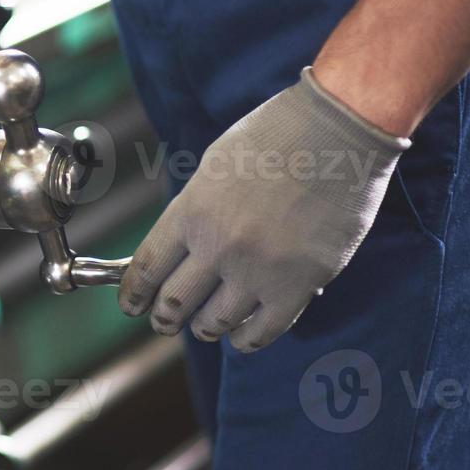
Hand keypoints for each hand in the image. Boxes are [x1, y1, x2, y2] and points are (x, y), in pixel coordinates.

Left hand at [118, 69, 408, 351]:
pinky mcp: (298, 285)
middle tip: (164, 323)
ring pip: (215, 322)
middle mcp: (217, 246)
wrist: (338, 131)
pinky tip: (241, 336)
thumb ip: (195, 209)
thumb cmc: (277, 136)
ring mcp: (257, 269)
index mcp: (191, 211)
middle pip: (175, 302)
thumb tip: (181, 247)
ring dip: (205, 329)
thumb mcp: (215, 166)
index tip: (131, 306)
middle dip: (164, 318)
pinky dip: (247, 339)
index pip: (147, 268)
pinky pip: (263, 331)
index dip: (134, 294)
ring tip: (205, 328)